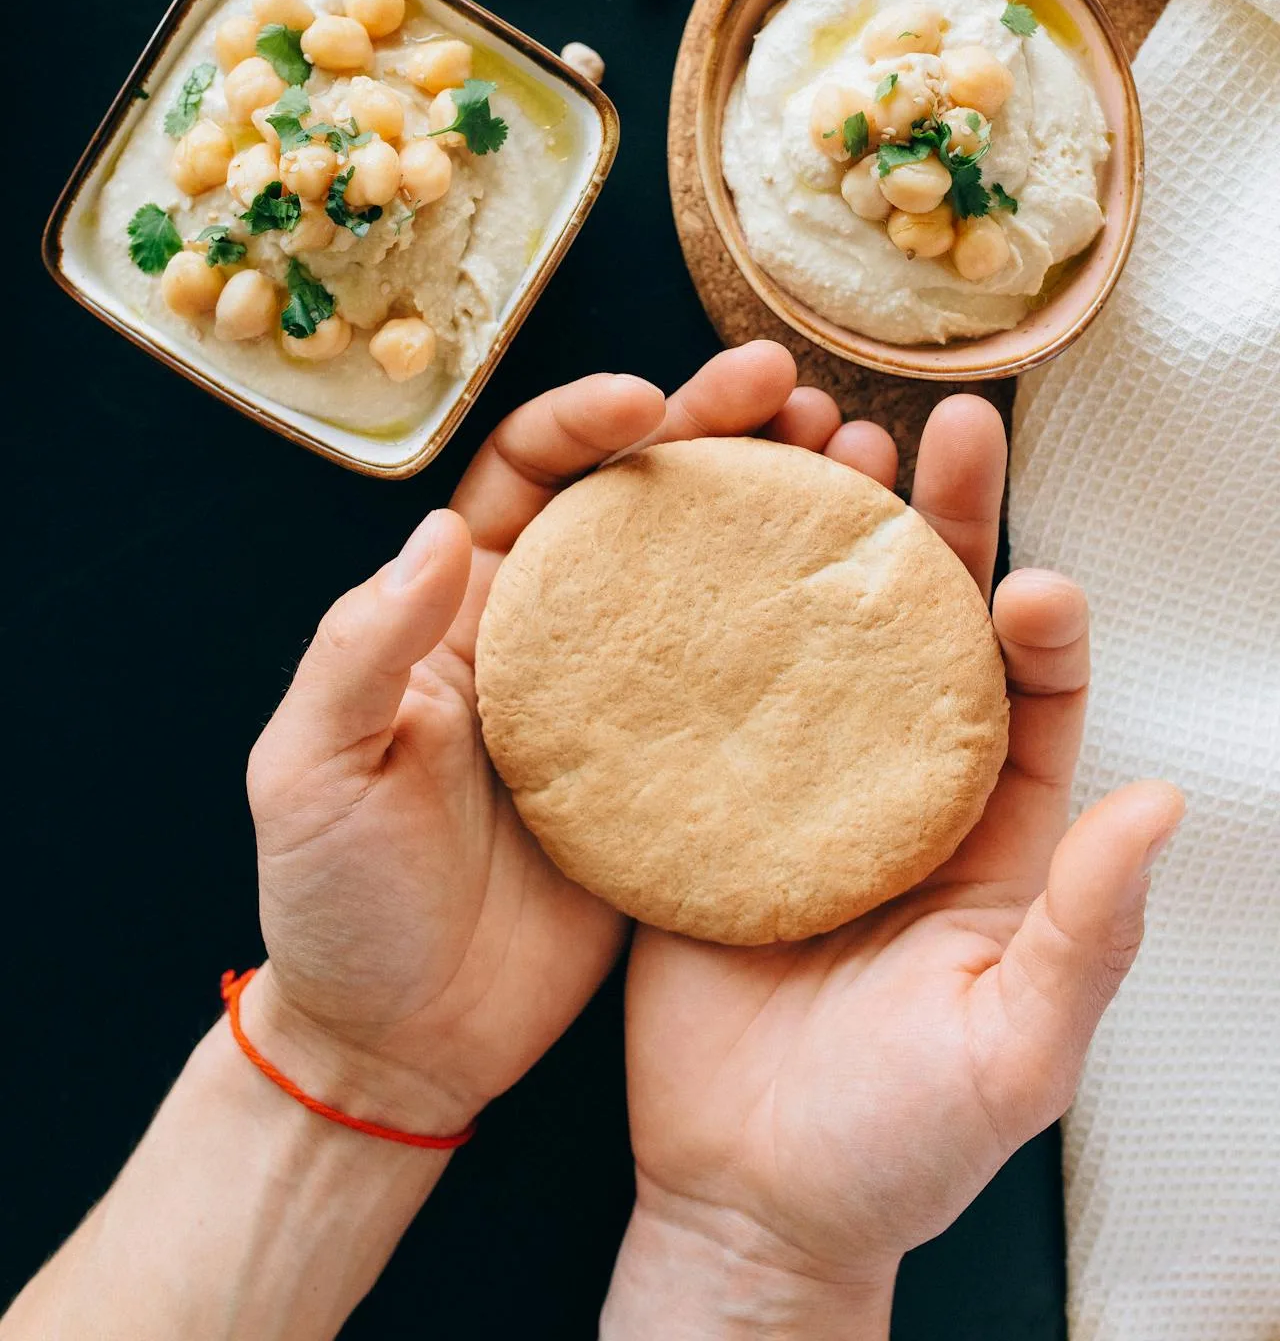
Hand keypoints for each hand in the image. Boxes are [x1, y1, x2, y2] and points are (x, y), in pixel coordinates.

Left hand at [243, 342, 821, 1133]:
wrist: (400, 1047)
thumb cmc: (335, 902)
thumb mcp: (312, 768)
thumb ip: (363, 649)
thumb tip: (437, 532)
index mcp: (463, 611)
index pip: (525, 476)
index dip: (585, 421)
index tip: (651, 401)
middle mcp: (550, 637)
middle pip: (637, 500)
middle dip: (710, 430)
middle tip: (788, 390)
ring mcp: (621, 707)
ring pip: (708, 575)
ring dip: (776, 506)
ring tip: (854, 457)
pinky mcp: (676, 779)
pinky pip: (747, 687)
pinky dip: (803, 635)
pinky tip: (866, 601)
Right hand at [605, 394, 1183, 1336]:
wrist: (747, 1200)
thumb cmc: (899, 1146)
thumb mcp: (1014, 1052)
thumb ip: (1086, 933)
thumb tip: (1160, 806)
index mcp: (993, 829)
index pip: (1032, 693)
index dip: (1038, 622)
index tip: (1028, 579)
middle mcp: (899, 780)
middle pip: (925, 625)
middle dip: (935, 523)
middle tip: (931, 428)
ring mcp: (796, 781)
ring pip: (814, 629)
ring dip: (815, 533)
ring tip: (812, 440)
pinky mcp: (699, 799)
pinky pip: (706, 688)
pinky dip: (700, 608)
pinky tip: (688, 535)